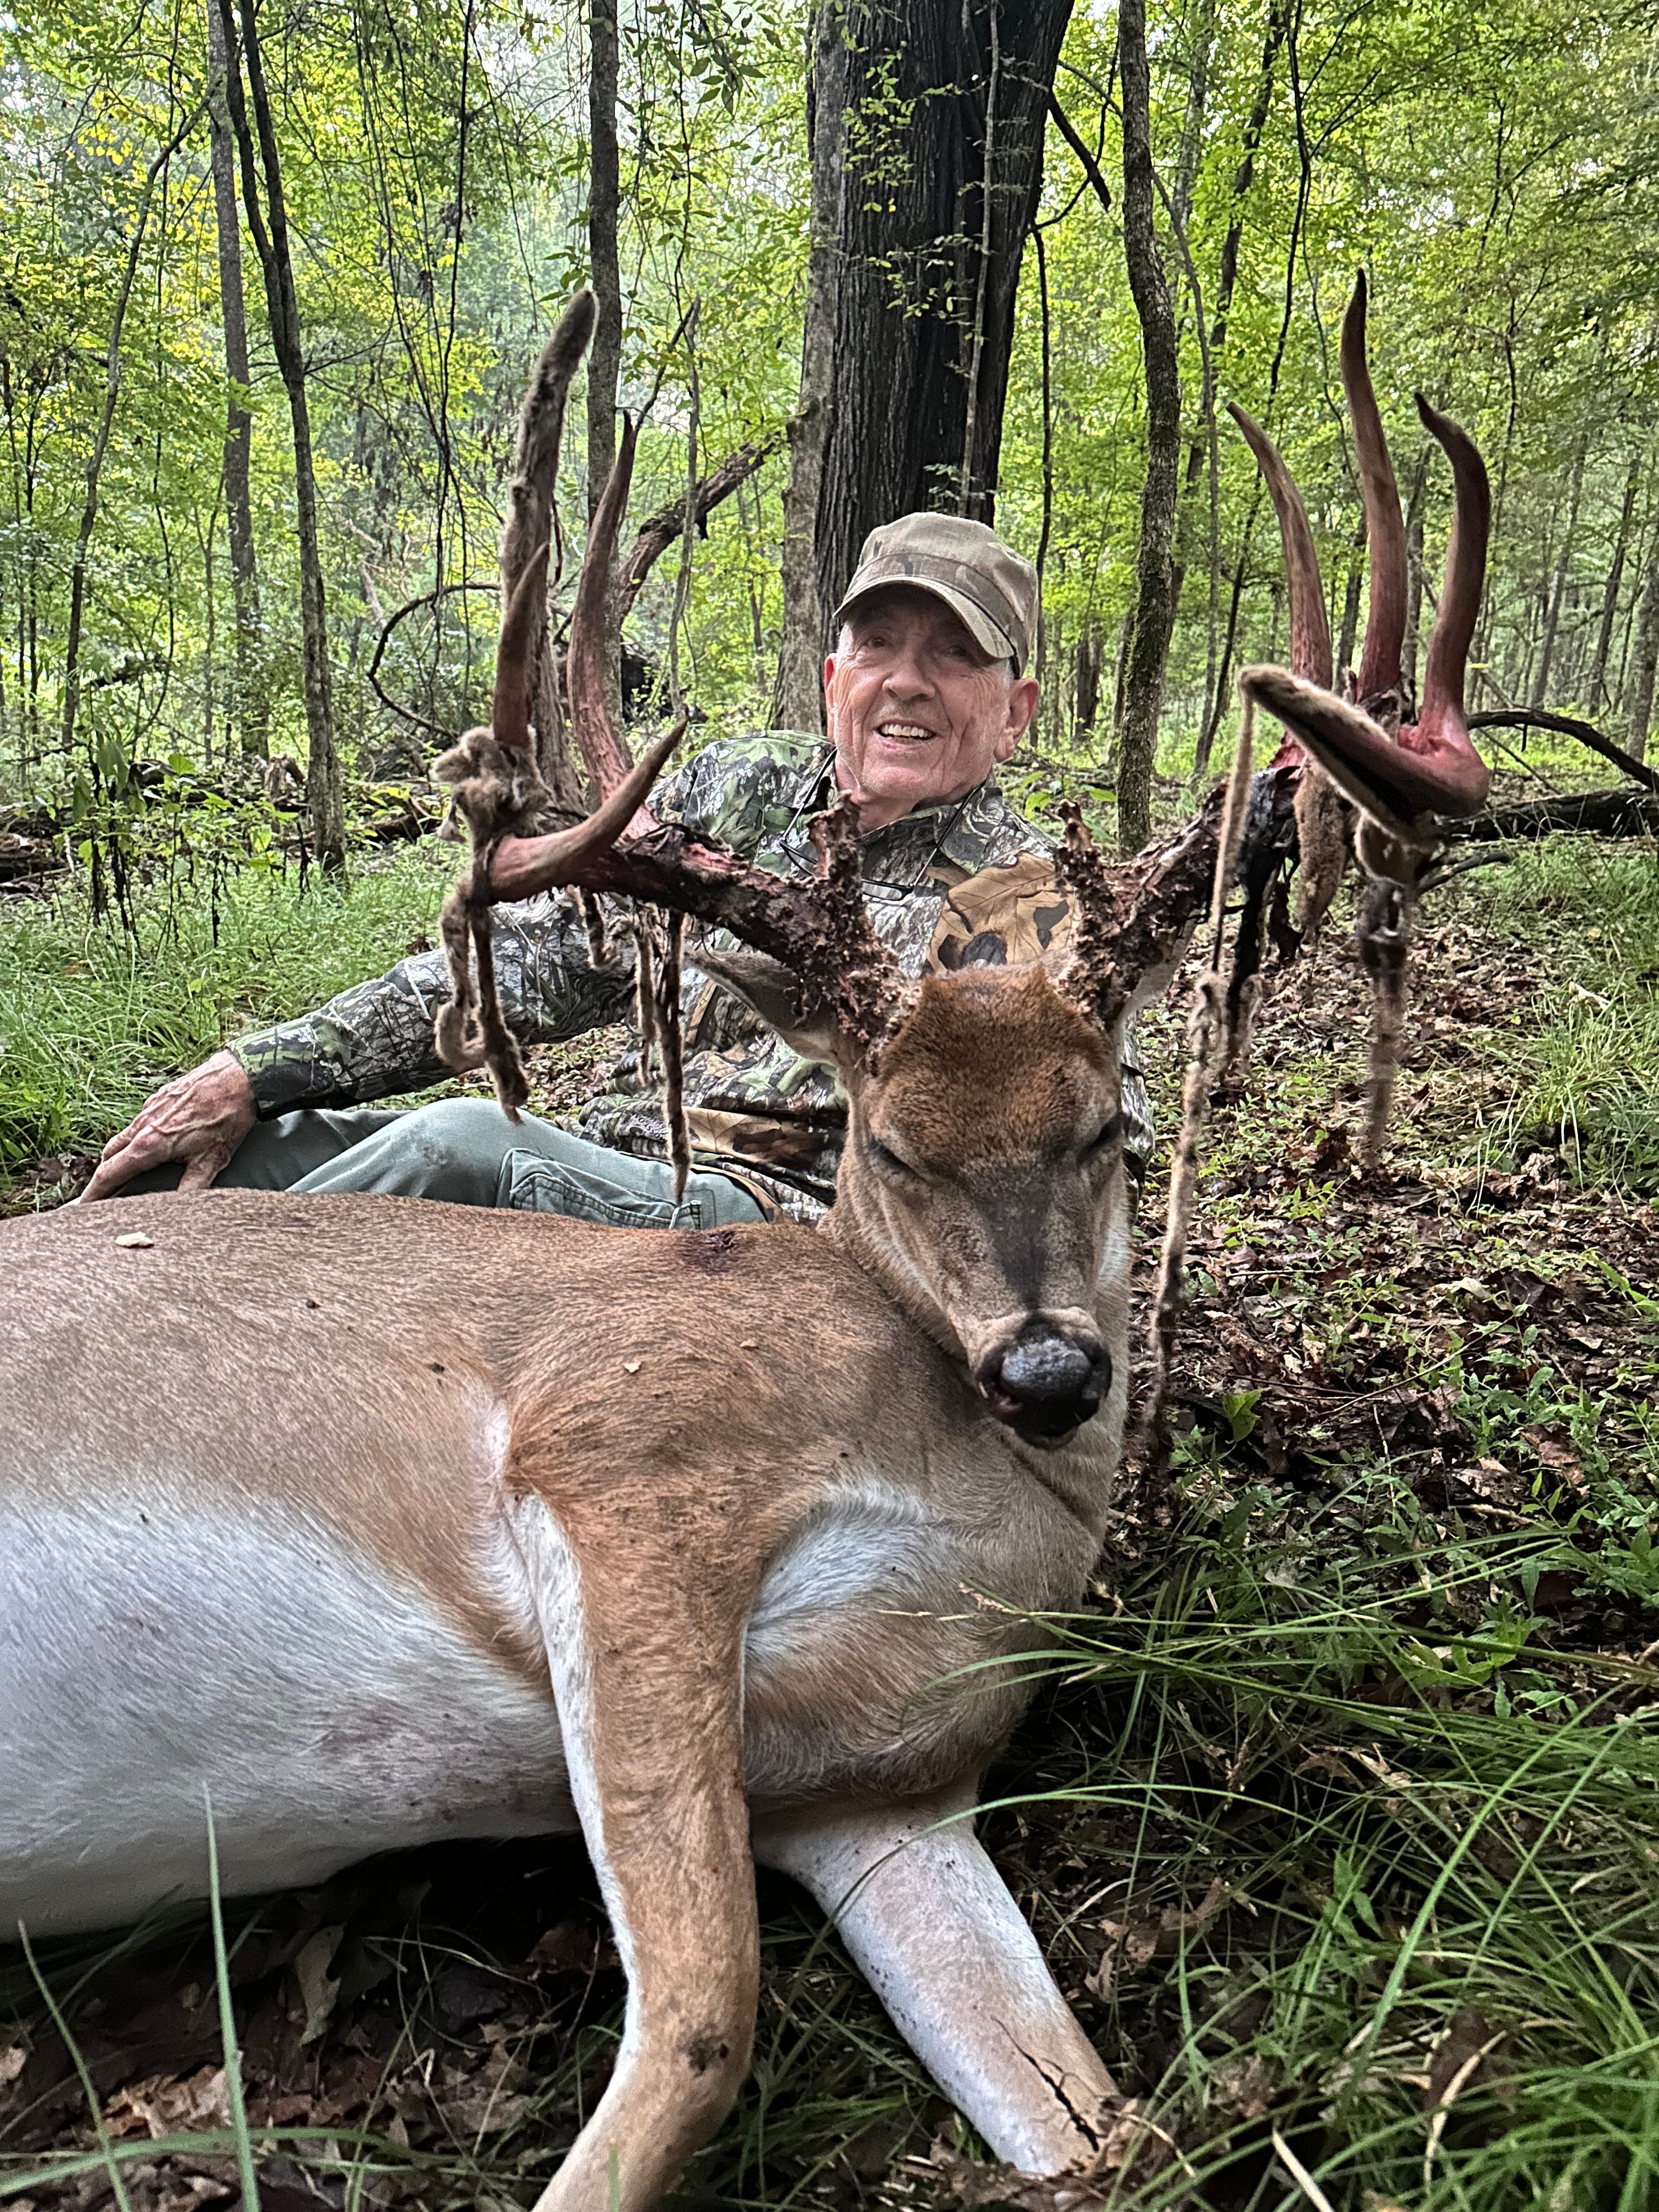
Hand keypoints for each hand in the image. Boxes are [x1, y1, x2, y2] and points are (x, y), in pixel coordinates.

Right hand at [81, 1050, 257, 1200]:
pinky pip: (138, 1122)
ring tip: (123, 1171)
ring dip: (118, 1155)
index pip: (110, 1174)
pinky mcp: (158, 1098)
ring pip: (123, 1137)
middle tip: (101, 1194)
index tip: (82, 1207)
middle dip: (103, 1176)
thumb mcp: (212, 1160)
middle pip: (110, 1156)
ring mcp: (148, 1109)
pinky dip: (134, 1137)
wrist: (237, 1077)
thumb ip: (192, 1188)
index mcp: (149, 1145)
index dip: (93, 1193)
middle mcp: (142, 1126)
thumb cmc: (226, 1118)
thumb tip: (178, 1210)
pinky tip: (149, 1143)